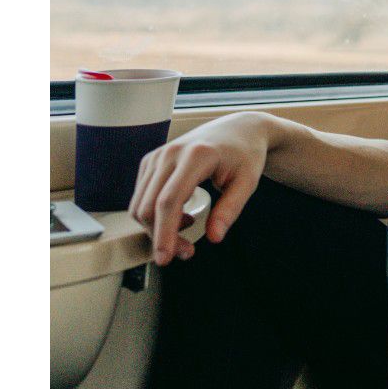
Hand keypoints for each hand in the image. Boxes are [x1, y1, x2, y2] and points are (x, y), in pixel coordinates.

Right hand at [129, 111, 273, 265]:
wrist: (237, 129)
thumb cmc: (245, 155)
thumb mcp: (247, 183)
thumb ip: (231, 209)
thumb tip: (214, 237)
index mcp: (196, 156)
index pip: (169, 201)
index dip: (164, 233)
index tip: (165, 258)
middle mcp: (170, 153)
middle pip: (149, 206)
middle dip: (161, 236)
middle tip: (188, 252)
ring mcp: (157, 156)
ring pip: (140, 204)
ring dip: (157, 228)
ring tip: (187, 232)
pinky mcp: (151, 161)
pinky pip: (142, 196)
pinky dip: (155, 214)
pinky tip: (181, 216)